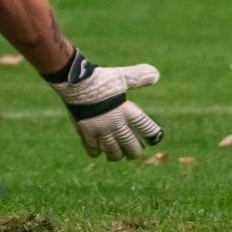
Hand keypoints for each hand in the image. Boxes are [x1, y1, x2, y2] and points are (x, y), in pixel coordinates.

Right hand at [43, 49, 163, 159]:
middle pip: (129, 145)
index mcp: (126, 111)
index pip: (145, 127)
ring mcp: (99, 130)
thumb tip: (156, 76)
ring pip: (111, 151)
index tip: (156, 138)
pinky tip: (98, 151)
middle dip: (134, 151)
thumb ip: (139, 76)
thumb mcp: (122, 76)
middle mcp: (115, 123)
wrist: (75, 83)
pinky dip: (96, 151)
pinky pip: (92, 148)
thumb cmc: (101, 79)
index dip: (153, 134)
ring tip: (119, 155)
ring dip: (116, 155)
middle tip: (136, 152)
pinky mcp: (85, 132)